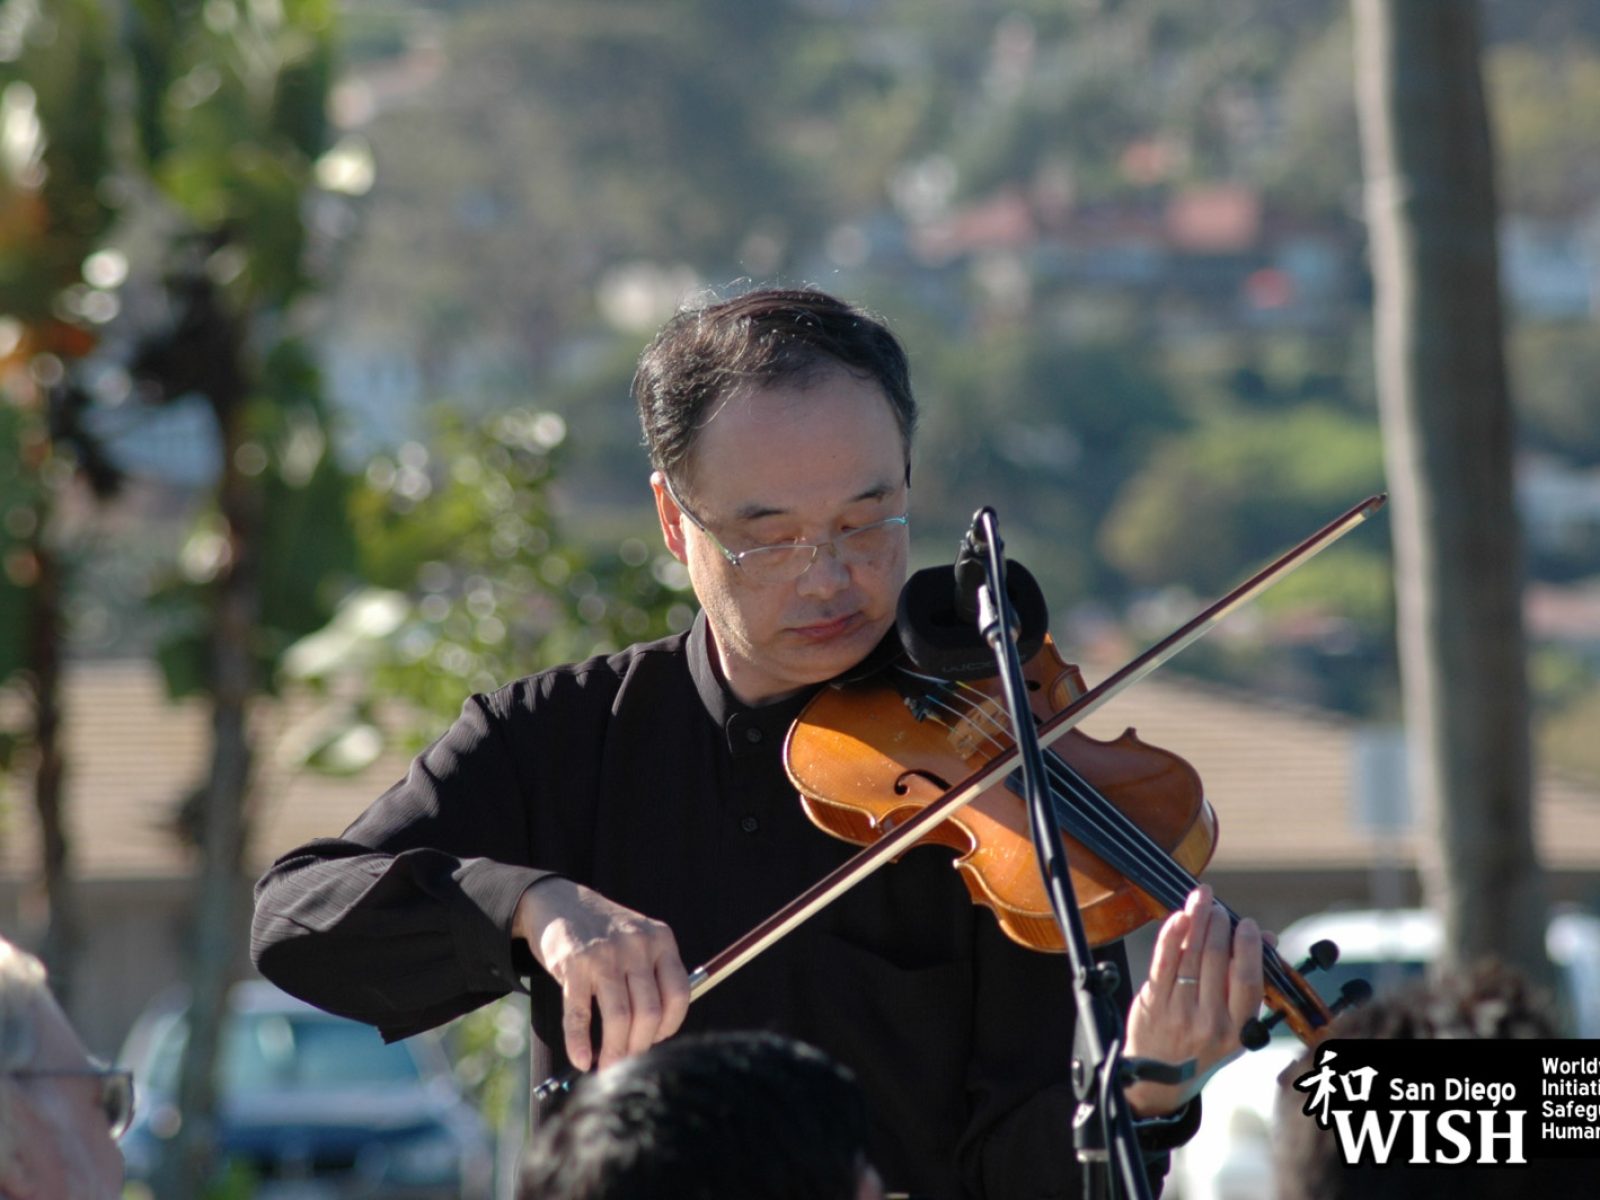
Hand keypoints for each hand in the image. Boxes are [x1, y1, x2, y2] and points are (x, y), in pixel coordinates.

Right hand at [512, 877, 690, 1070]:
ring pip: (619, 1018)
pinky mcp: (573, 967)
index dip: (670, 1026)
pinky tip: (581, 1059)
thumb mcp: (640, 939)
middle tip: (629, 1060)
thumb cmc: (605, 931)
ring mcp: (604, 956)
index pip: (679, 993)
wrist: (560, 902)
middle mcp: (636, 946)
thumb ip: (654, 974)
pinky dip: (579, 1043)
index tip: (656, 1039)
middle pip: (650, 1012)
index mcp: (660, 940)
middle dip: (640, 1046)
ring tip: (608, 1066)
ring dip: (614, 1052)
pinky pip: (579, 1015)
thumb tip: (657, 1033)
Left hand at [1122, 884, 1265, 1117]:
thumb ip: (1250, 985)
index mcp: (1238, 1029)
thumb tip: (1265, 938)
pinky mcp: (1153, 1002)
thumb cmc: (1203, 1047)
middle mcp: (1210, 1022)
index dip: (1249, 948)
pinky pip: (1164, 960)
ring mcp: (1179, 1011)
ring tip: (1203, 901)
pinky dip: (1172, 934)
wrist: (1160, 1079)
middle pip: (1218, 961)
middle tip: (1220, 908)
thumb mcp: (1236, 1028)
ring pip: (1192, 955)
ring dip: (1198, 921)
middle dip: (1220, 926)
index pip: (1248, 981)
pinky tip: (1180, 916)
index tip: (1248, 924)